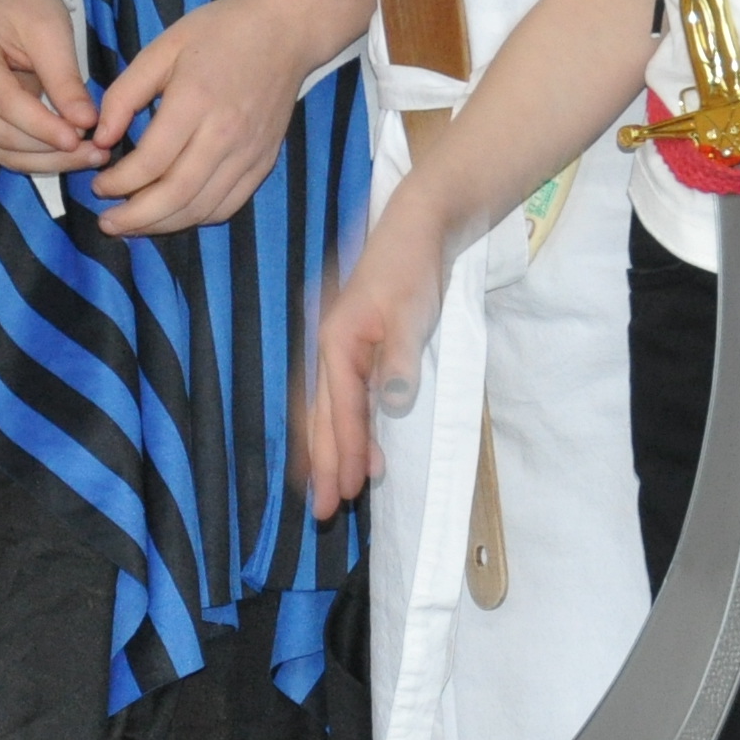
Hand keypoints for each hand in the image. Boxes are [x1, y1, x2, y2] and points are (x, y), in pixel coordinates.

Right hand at [0, 0, 103, 171]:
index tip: (83, 137)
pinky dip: (38, 157)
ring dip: (48, 161)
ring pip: (3, 151)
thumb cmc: (23, 0)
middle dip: (52, 151)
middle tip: (99, 153)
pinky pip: (4, 148)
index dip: (45, 127)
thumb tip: (86, 122)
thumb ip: (65, 79)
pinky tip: (72, 153)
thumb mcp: (50, 29)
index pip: (7, 105)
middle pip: (3, 136)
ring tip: (92, 157)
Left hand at [86, 0, 365, 236]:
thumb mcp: (163, 47)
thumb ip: (126, 93)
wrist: (286, 30)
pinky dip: (197, 217)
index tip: (98, 185)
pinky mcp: (264, 161)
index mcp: (195, 101)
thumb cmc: (220, 31)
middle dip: (136, 218)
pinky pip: (229, 205)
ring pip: (202, 208)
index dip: (119, 182)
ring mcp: (249, 152)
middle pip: (176, 195)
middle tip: (108, 223)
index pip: (151, 162)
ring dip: (163, 224)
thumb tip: (102, 138)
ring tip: (134, 226)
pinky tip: (174, 214)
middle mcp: (226, 134)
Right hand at [303, 203, 449, 518]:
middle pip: (323, 417)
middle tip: (325, 511)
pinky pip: (340, 398)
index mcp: (337, 342)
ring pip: (327, 410)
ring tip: (336, 489)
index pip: (342, 411)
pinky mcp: (354, 347)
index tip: (345, 493)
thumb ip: (401, 357)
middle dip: (324, 464)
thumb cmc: (413, 268)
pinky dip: (343, 427)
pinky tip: (358, 445)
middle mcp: (328, 348)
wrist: (416, 228)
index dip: (345, 453)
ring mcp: (339, 348)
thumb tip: (391, 402)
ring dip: (330, 450)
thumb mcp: (413, 311)